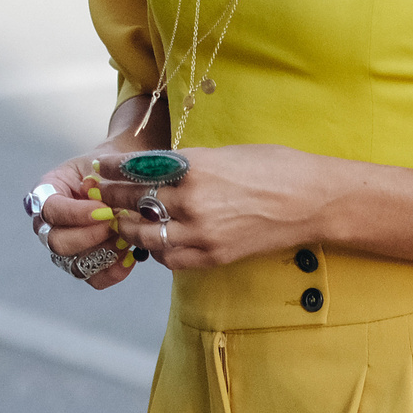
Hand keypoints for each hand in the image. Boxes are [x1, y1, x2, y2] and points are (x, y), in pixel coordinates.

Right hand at [28, 148, 140, 291]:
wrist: (124, 178)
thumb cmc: (111, 168)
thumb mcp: (105, 163)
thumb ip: (103, 179)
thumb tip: (101, 200)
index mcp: (46, 193)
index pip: (50, 209)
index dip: (75, 214)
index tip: (104, 210)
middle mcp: (49, 224)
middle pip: (56, 242)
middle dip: (89, 236)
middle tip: (115, 224)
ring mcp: (66, 247)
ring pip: (74, 264)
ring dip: (103, 254)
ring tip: (126, 239)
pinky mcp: (85, 263)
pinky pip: (94, 278)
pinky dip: (113, 271)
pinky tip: (131, 257)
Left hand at [97, 144, 332, 270]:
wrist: (311, 201)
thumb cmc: (275, 168)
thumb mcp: (226, 154)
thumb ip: (189, 164)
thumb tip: (158, 169)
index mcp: (194, 167)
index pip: (136, 170)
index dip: (113, 170)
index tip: (101, 169)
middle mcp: (192, 201)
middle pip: (133, 203)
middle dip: (114, 199)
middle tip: (103, 196)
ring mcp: (201, 233)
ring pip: (144, 236)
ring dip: (131, 228)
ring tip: (125, 221)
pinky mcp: (213, 257)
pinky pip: (169, 258)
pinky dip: (158, 251)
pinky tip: (159, 242)